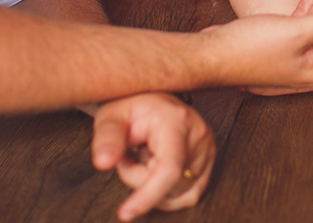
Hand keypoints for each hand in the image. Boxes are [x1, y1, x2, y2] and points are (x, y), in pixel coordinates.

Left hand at [91, 93, 215, 220]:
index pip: (169, 168)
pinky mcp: (209, 163)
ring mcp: (208, 150)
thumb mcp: (111, 117)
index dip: (148, 195)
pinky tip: (159, 168)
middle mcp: (199, 136)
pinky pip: (187, 195)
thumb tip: (103, 163)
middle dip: (139, 178)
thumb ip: (106, 139)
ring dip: (153, 185)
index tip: (125, 214)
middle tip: (131, 154)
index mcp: (177, 121)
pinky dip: (167, 190)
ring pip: (177, 194)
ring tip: (147, 157)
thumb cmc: (132, 108)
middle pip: (167, 185)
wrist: (153, 101)